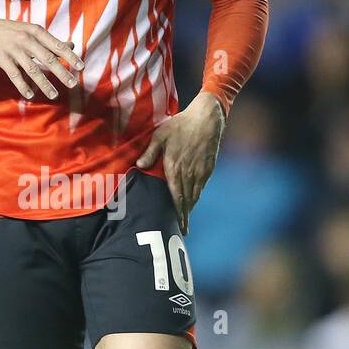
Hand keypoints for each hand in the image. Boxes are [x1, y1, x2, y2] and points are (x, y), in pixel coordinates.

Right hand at [0, 18, 83, 100]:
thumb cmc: (12, 31)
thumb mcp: (31, 31)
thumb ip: (50, 41)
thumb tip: (72, 45)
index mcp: (36, 31)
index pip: (57, 45)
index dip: (70, 56)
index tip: (81, 67)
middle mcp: (26, 40)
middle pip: (47, 58)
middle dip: (61, 72)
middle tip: (73, 84)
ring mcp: (14, 49)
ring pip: (32, 70)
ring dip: (44, 84)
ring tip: (54, 95)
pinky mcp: (2, 59)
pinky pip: (15, 75)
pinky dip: (22, 86)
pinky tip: (30, 95)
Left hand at [136, 90, 224, 233]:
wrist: (207, 118)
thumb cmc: (180, 125)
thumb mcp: (160, 135)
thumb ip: (150, 152)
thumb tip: (140, 165)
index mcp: (175, 168)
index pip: (175, 197)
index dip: (177, 213)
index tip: (177, 226)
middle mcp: (189, 173)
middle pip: (186, 200)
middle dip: (183, 216)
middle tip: (181, 230)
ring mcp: (201, 171)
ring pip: (195, 195)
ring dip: (190, 208)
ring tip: (185, 220)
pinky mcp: (208, 167)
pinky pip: (202, 186)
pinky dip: (197, 196)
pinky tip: (192, 201)